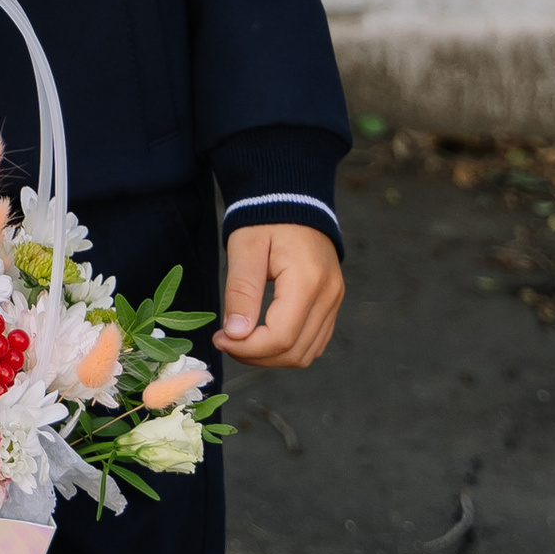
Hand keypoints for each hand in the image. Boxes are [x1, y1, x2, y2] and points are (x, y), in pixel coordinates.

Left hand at [218, 222, 342, 367]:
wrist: (292, 196)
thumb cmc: (264, 218)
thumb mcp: (245, 248)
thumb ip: (241, 291)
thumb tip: (235, 335)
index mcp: (307, 280)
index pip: (281, 336)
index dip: (248, 348)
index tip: (220, 339)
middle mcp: (329, 295)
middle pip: (295, 351)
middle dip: (257, 356)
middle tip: (226, 342)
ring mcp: (334, 300)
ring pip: (307, 353)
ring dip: (272, 357)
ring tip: (241, 341)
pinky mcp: (332, 302)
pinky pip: (314, 341)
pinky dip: (288, 348)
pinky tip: (262, 336)